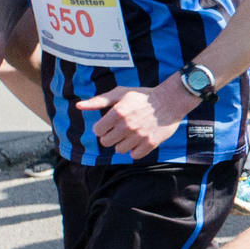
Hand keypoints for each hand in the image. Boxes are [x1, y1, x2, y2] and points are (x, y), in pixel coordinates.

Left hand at [79, 82, 193, 158]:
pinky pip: (134, 155)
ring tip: (131, 134)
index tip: (109, 124)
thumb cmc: (143, 96)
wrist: (171, 101)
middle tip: (120, 129)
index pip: (97, 131)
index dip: (102, 128)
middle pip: (106, 142)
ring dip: (123, 144)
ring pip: (120, 150)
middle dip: (110, 137)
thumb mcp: (120, 93)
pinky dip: (135, 150)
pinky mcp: (151, 143)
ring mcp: (140, 135)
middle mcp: (128, 125)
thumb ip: (98, 101)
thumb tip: (78, 106)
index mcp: (118, 112)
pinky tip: (139, 140)